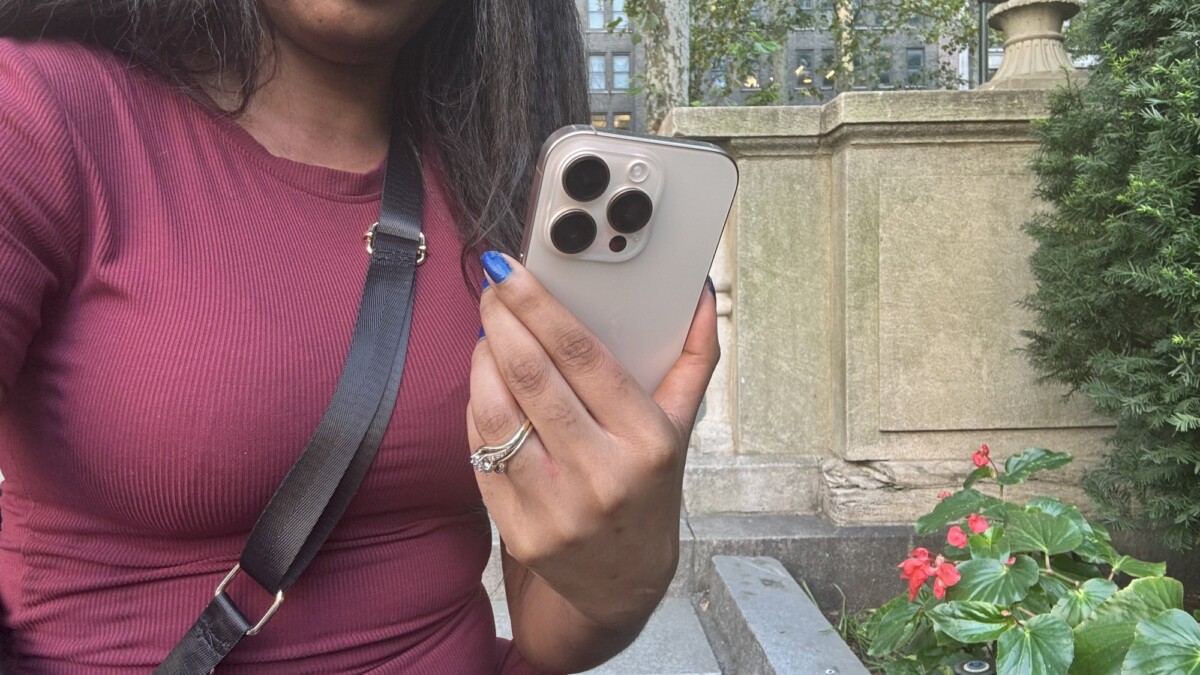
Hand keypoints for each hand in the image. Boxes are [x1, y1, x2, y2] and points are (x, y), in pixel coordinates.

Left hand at [467, 251, 718, 668]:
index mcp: (647, 441)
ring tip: (488, 335)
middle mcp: (602, 474)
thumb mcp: (679, 430)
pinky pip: (479, 452)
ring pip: (497, 412)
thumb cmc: (648, 491)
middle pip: (532, 376)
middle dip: (502, 321)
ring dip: (481, 361)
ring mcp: (557, 506)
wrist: (621, 583)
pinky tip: (484, 386)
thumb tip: (700, 295)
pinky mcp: (519, 530)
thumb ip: (692, 359)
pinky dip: (475, 409)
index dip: (539, 306)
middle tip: (492, 290)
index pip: (582, 355)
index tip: (511, 272)